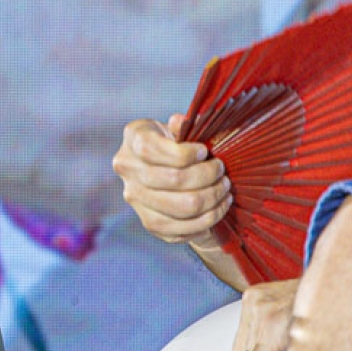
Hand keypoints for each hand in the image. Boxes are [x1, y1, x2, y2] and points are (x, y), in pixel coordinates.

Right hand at [0, 0, 254, 224]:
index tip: (274, 21)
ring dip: (228, 131)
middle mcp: (82, 104)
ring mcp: (80, 162)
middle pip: (219, 110)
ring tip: (224, 99)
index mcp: (81, 30)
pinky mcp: (78, 201)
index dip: (258, 33)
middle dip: (253, 85)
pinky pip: (166, 189)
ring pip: (203, 160)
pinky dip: (186, 164)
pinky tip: (171, 133)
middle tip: (262, 64)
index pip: (210, 43)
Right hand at [113, 114, 231, 242]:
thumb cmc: (180, 146)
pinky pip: (186, 228)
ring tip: (224, 187)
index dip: (183, 153)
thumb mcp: (181, 130)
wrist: (172, 176)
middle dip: (206, 176)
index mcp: (133, 139)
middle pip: (172, 179)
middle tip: (221, 170)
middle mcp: (127, 169)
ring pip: (183, 206)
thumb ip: (183, 126)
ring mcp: (135, 199)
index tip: (204, 151)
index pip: (150, 149)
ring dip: (213, 197)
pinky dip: (210, 217)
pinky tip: (220, 205)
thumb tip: (180, 123)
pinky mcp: (150, 223)